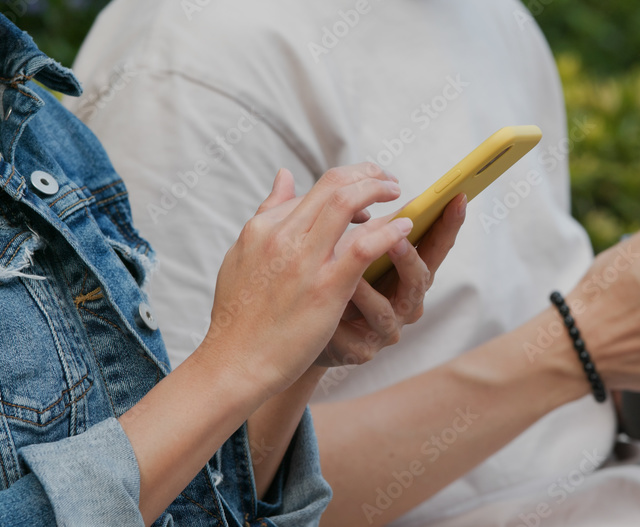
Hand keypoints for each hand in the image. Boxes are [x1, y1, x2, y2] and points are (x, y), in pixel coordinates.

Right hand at [202, 164, 412, 395]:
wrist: (234, 363)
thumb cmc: (239, 315)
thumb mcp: (243, 254)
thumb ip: (268, 213)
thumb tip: (285, 174)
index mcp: (263, 228)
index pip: (313, 190)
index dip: (345, 186)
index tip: (362, 197)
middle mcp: (281, 237)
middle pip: (332, 185)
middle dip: (367, 174)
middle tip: (389, 180)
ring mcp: (304, 262)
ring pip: (347, 204)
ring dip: (379, 191)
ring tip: (399, 194)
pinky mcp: (326, 289)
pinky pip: (364, 247)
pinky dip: (389, 231)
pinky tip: (405, 228)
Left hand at [318, 192, 467, 365]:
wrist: (296, 332)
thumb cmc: (327, 282)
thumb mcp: (343, 247)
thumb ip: (355, 218)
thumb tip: (356, 175)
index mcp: (405, 271)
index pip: (433, 244)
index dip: (448, 224)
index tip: (459, 196)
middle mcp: (404, 300)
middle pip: (420, 279)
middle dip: (409, 257)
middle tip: (397, 237)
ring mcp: (385, 328)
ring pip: (387, 309)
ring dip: (368, 290)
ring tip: (350, 276)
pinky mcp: (361, 351)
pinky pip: (356, 335)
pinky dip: (342, 318)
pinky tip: (328, 308)